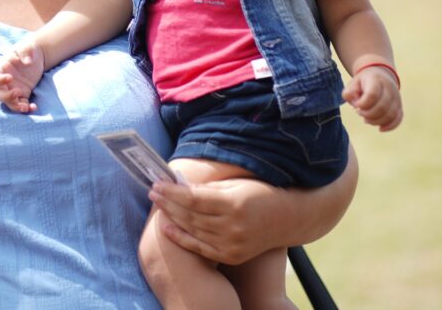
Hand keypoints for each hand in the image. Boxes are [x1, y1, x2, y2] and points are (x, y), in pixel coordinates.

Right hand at [0, 38, 44, 112]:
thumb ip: (25, 52)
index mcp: (1, 69)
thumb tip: (26, 62)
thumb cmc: (27, 50)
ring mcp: (13, 89)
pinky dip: (27, 108)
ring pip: (9, 103)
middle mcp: (4, 82)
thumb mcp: (26, 47)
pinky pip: (22, 104)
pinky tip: (34, 107)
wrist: (37, 56)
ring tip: (25, 107)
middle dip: (6, 97)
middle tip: (18, 92)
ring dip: (15, 106)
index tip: (10, 77)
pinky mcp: (23, 94)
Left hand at [148, 177, 288, 265]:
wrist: (288, 219)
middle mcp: (233, 227)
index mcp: (234, 204)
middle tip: (152, 192)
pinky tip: (167, 228)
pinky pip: (200, 248)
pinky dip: (182, 239)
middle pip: (190, 216)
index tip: (157, 184)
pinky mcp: (232, 256)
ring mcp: (232, 244)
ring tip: (158, 206)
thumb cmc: (261, 194)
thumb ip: (209, 188)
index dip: (172, 192)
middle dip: (168, 203)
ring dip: (172, 218)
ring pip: (193, 231)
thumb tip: (180, 186)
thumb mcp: (236, 185)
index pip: (193, 199)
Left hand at [342, 66, 401, 130]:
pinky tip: (380, 128)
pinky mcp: (399, 106)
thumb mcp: (352, 84)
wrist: (380, 76)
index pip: (372, 95)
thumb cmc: (363, 83)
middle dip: (368, 114)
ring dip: (376, 121)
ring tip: (366, 119)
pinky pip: (398, 118)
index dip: (362, 104)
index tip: (356, 105)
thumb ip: (348, 93)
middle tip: (359, 113)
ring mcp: (397, 98)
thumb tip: (355, 103)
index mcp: (376, 80)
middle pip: (382, 107)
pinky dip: (389, 126)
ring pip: (390, 115)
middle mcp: (389, 88)